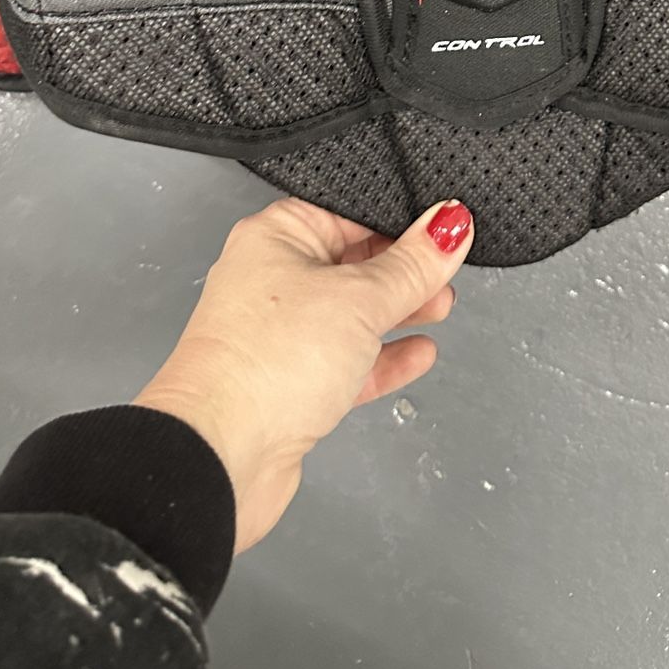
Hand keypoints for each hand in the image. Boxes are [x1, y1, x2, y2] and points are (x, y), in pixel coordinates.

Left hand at [134, 197, 473, 551]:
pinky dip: (383, 357)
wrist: (220, 456)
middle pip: (352, 263)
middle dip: (403, 269)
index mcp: (276, 238)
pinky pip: (346, 362)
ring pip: (351, 315)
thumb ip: (413, 265)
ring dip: (398, 312)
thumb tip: (449, 225)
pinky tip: (417, 353)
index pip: (350, 213)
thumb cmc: (266, 362)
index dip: (399, 219)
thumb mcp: (361, 299)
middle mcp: (271, 282)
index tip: (445, 227)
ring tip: (441, 307)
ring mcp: (279, 336)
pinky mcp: (290, 386)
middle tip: (448, 271)